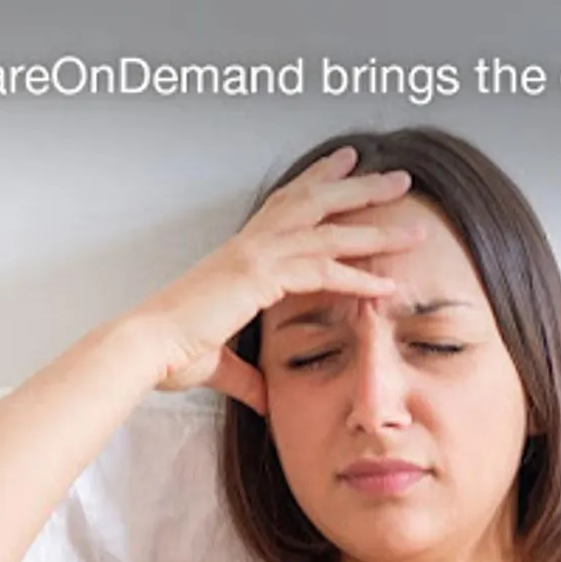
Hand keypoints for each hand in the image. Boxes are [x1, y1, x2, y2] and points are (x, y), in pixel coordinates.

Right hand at [124, 145, 426, 413]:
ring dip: (374, 227)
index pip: (287, 204)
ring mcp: (255, 256)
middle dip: (359, 186)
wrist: (146, 349)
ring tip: (414, 224)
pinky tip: (388, 283)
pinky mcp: (258, 278)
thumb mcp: (220, 364)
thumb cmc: (171, 351)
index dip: (318, 180)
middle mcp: (251, 244)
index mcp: (241, 252)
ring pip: (328, 230)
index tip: (345, 161)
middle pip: (315, 201)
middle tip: (397, 176)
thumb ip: (248, 378)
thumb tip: (265, 400)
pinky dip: (357, 276)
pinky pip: (320, 271)